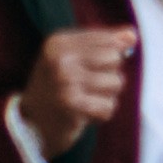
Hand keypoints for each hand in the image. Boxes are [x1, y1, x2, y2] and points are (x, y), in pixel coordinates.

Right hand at [17, 21, 142, 157]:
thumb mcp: (73, 59)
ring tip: (85, 100)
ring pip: (117, 82)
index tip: (87, 69)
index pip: (108, 40)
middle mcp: (60, 59)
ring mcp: (65, 81)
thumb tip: (132, 35)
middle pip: (116, 59)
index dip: (109, 57)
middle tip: (85, 87)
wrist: (30, 127)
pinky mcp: (72, 105)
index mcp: (59, 42)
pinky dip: (102, 114)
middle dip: (108, 75)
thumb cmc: (57, 89)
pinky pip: (110, 105)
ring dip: (106, 96)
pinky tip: (84, 114)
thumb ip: (104, 44)